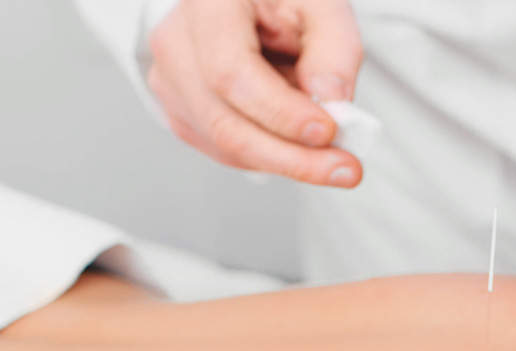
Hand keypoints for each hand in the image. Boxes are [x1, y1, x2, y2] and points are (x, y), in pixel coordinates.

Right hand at [147, 0, 364, 186]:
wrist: (249, 5)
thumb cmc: (282, 0)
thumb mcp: (322, 7)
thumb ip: (334, 49)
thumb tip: (331, 102)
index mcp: (208, 6)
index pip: (230, 72)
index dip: (279, 111)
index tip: (327, 130)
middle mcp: (176, 44)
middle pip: (224, 122)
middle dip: (290, 156)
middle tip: (344, 168)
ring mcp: (171, 82)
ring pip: (225, 145)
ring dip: (286, 158)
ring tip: (333, 152)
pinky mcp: (181, 112)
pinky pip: (225, 151)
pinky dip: (270, 156)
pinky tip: (299, 144)